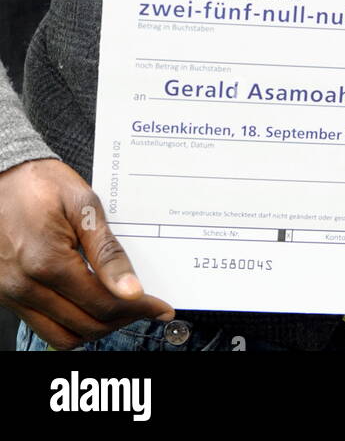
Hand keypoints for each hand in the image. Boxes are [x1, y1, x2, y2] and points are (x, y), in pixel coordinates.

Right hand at [0, 158, 174, 349]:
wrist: (2, 176)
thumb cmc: (40, 183)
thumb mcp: (83, 205)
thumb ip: (107, 250)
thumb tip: (131, 289)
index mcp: (47, 262)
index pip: (102, 303)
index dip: (138, 309)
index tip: (160, 307)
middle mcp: (26, 287)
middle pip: (86, 325)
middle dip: (122, 320)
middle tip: (144, 306)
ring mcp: (12, 295)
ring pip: (63, 336)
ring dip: (96, 328)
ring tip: (119, 308)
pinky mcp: (6, 295)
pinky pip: (43, 327)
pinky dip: (71, 325)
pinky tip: (89, 305)